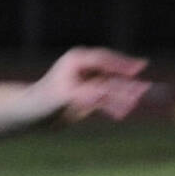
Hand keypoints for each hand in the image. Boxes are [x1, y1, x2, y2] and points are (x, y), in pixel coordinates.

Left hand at [35, 48, 149, 123]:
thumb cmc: (41, 102)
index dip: (122, 64)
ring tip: (136, 103)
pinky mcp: (88, 97)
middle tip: (145, 89)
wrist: (30, 115)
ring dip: (123, 96)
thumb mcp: (63, 97)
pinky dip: (114, 107)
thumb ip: (84, 94)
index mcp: (77, 60)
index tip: (139, 68)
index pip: (104, 59)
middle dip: (127, 83)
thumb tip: (104, 93)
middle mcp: (84, 69)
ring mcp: (88, 83)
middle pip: (112, 74)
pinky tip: (122, 114)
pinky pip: (106, 100)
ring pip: (111, 88)